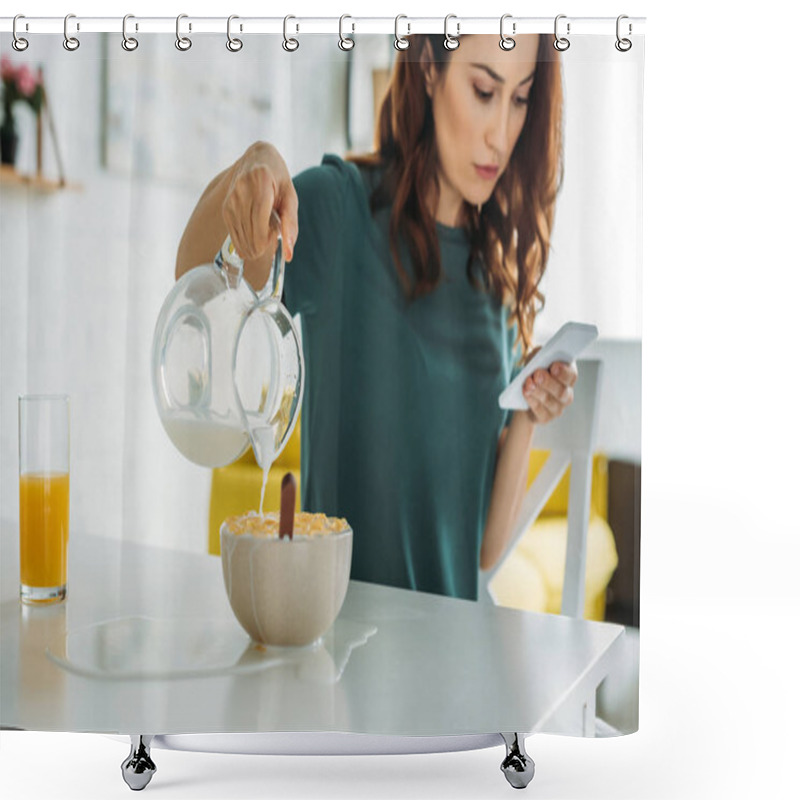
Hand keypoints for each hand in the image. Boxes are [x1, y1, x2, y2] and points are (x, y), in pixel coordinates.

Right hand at [223, 141, 298, 261]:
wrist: (257, 160)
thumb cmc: (278, 180)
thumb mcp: (291, 197)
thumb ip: (291, 225)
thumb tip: (288, 255)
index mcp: (261, 182)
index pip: (259, 220)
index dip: (266, 239)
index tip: (274, 242)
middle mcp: (242, 189)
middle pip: (249, 232)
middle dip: (263, 244)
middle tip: (272, 236)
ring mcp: (231, 198)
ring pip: (240, 236)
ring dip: (254, 244)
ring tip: (264, 234)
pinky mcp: (225, 208)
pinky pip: (233, 234)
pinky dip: (244, 243)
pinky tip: (253, 239)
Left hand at [522, 352, 576, 423]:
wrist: (522, 393)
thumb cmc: (533, 372)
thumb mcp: (535, 359)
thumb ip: (540, 354)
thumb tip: (539, 355)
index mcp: (567, 377)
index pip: (571, 376)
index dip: (563, 372)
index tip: (554, 366)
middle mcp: (567, 393)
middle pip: (561, 391)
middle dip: (548, 382)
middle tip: (537, 375)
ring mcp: (558, 407)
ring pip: (550, 401)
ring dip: (537, 391)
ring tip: (527, 384)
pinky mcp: (546, 417)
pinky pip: (540, 411)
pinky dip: (532, 401)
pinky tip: (526, 393)